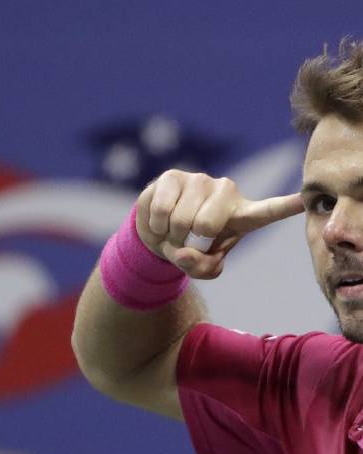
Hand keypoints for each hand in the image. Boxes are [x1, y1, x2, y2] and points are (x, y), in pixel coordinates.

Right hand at [136, 169, 304, 278]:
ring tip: (172, 231)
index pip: (266, 210)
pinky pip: (162, 210)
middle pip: (207, 225)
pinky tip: (160, 221)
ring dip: (170, 236)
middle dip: (189, 242)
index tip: (304, 200)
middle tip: (186, 241)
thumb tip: (185, 253)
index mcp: (240, 214)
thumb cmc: (187, 246)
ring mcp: (198, 181)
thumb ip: (202, 268)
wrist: (157, 230)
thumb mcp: (199, 266)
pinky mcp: (172, 177)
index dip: (284, 206)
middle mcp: (224, 191)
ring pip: (181, 220)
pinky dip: (156, 227)